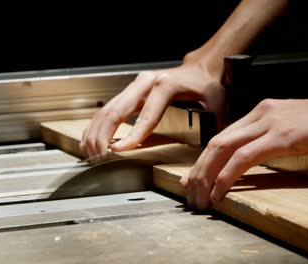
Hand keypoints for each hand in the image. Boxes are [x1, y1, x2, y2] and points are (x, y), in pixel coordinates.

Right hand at [80, 61, 225, 157]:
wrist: (201, 68)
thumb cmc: (207, 85)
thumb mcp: (216, 104)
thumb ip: (213, 127)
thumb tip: (212, 152)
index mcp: (166, 85)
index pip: (146, 115)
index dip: (132, 135)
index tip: (118, 151)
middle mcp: (147, 82)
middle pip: (117, 109)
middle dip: (103, 135)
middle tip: (98, 156)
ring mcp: (136, 85)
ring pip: (108, 108)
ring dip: (96, 132)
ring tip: (90, 153)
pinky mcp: (131, 91)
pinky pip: (108, 108)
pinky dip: (97, 125)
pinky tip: (90, 140)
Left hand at [180, 93, 307, 209]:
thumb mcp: (294, 131)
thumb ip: (272, 141)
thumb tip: (254, 160)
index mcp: (263, 112)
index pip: (224, 136)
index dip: (205, 159)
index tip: (195, 177)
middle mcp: (261, 113)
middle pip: (216, 141)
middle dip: (199, 170)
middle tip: (190, 192)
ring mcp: (270, 122)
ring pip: (223, 148)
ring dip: (207, 175)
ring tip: (201, 197)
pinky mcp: (281, 136)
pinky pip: (244, 157)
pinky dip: (227, 176)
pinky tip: (220, 191)